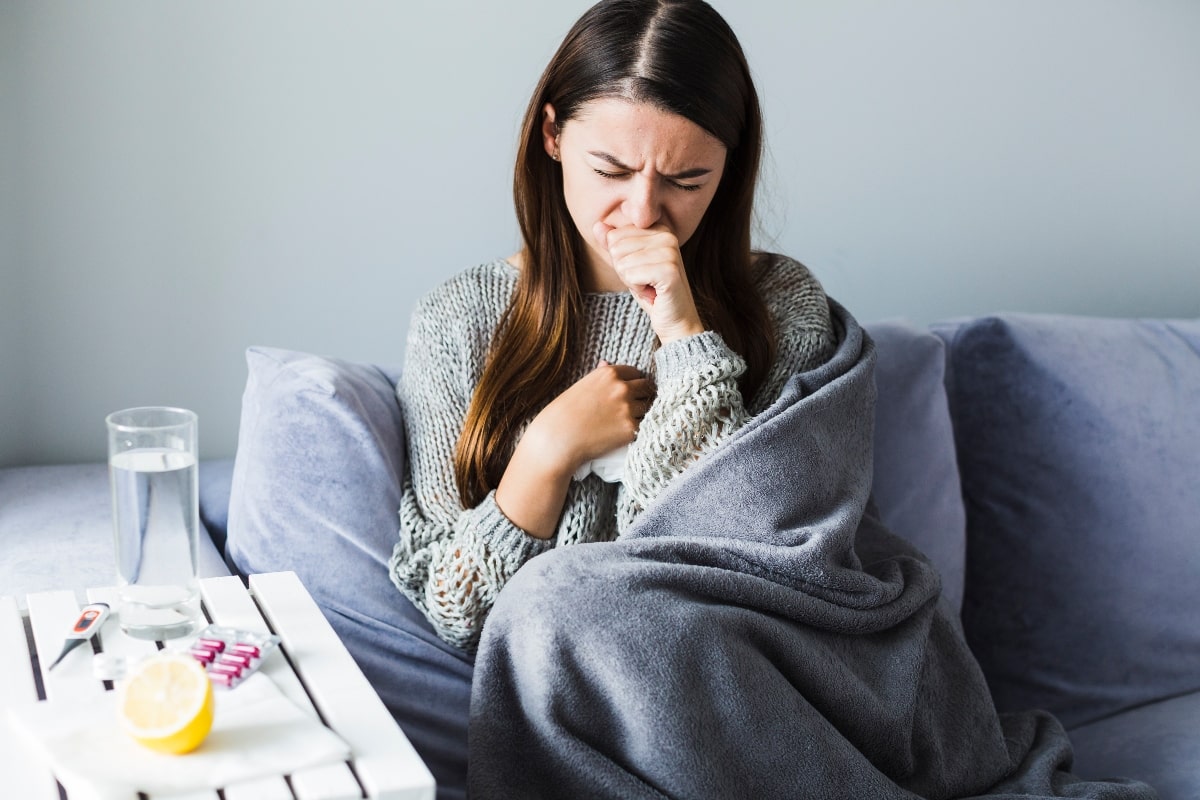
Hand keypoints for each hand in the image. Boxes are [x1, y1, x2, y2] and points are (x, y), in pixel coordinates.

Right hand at [523, 360, 654, 474]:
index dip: (632, 382)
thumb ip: (598, 375)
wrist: (558, 438)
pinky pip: (644, 425)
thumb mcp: (580, 386)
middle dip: (641, 396)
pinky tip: (624, 432)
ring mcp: (628, 408)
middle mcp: (621, 388)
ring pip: (648, 407)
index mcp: (609, 374)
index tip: (629, 391)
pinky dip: (637, 429)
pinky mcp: (631, 428)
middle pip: (646, 387)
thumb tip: (607, 362)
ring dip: (641, 413)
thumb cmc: (563, 413)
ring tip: (625, 421)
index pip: (635, 372)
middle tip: (633, 406)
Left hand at [596, 222, 704, 343]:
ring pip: (622, 263)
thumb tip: (597, 225)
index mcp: (658, 228)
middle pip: (616, 248)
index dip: (621, 260)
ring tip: (650, 286)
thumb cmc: (651, 291)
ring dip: (631, 281)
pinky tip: (652, 292)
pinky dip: (636, 289)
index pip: (614, 237)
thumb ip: (613, 243)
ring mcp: (670, 251)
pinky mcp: (669, 270)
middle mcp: (666, 234)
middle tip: (645, 281)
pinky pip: (630, 276)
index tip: (641, 270)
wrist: (675, 319)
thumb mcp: (628, 264)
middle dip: (624, 271)